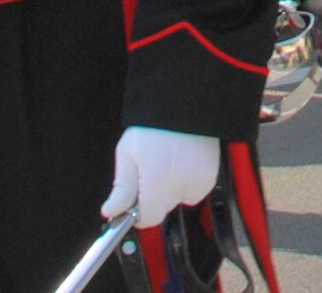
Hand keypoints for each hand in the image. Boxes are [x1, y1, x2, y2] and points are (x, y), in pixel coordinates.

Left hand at [102, 126, 222, 228]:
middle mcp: (181, 182)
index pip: (149, 217)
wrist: (183, 104)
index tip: (133, 205)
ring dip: (170, 191)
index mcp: (158, 177)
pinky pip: (193, 192)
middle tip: (149, 172)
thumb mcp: (128, 152)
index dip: (138, 214)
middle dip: (153, 197)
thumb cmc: (154, 124)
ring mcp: (198, 180)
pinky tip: (181, 164)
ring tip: (167, 163)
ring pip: (178, 201)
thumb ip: (121, 187)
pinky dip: (186, 184)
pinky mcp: (210, 177)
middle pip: (163, 208)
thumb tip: (111, 211)